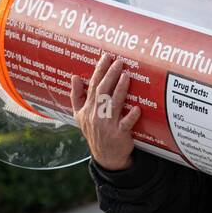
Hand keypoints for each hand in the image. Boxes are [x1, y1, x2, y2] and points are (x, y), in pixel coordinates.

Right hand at [70, 52, 140, 170]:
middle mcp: (96, 115)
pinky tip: (137, 108)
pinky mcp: (119, 134)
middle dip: (110, 75)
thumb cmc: (94, 131)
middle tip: (119, 62)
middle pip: (102, 91)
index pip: (92, 85)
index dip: (99, 70)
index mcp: (88, 108)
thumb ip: (76, 96)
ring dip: (120, 90)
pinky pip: (125, 124)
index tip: (106, 56)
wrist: (105, 156)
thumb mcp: (79, 115)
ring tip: (126, 76)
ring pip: (113, 104)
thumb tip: (73, 77)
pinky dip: (131, 116)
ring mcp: (107, 125)